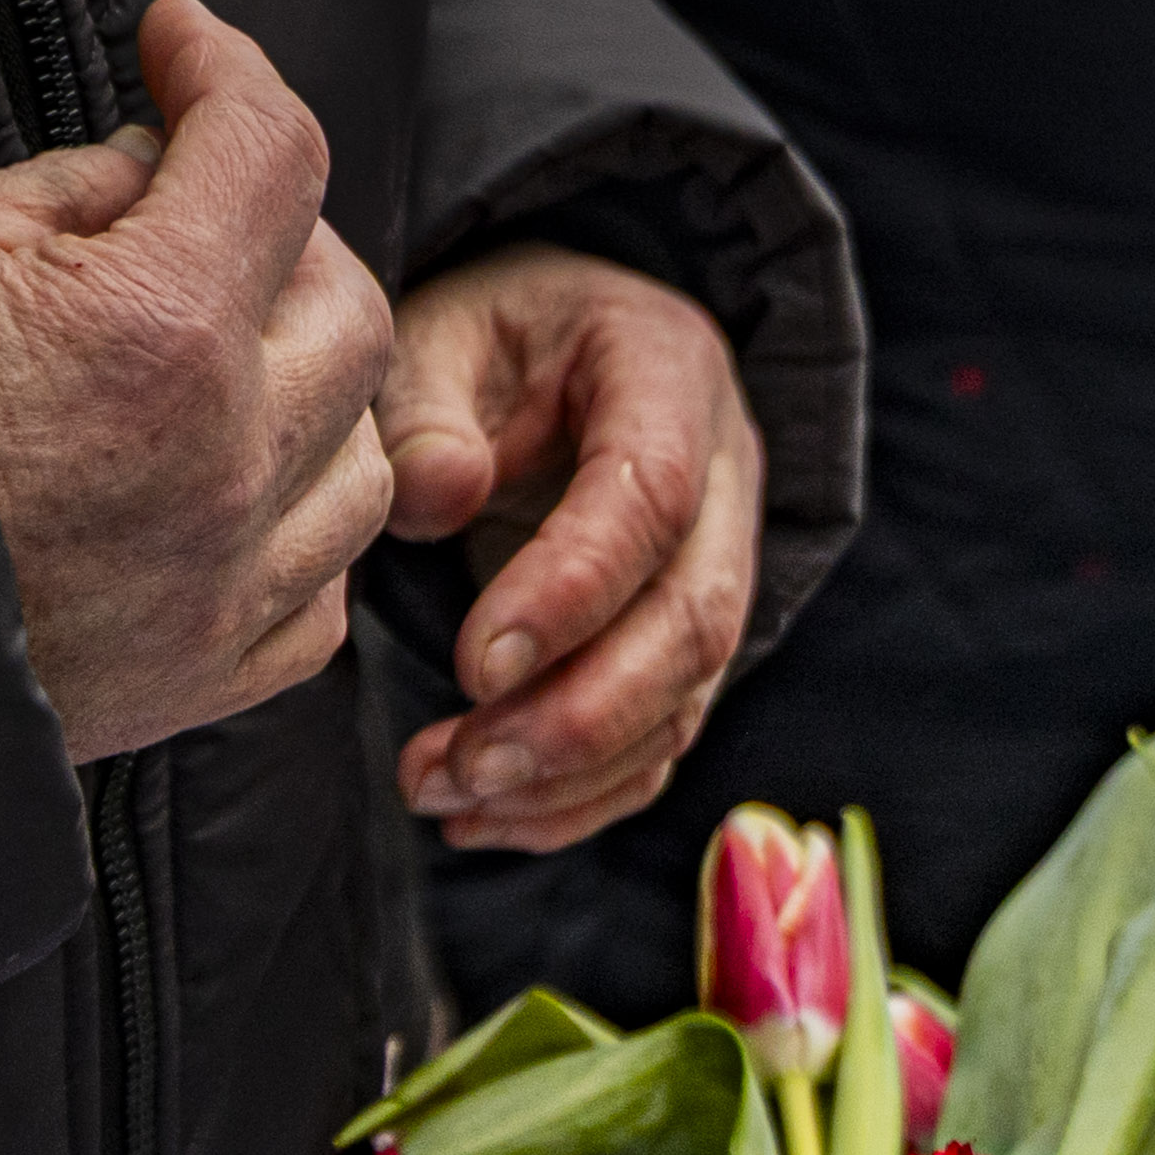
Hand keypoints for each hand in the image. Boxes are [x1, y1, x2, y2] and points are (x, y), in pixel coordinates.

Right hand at [0, 0, 393, 761]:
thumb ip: (78, 191)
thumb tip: (161, 163)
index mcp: (159, 331)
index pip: (269, 154)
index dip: (230, 72)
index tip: (188, 46)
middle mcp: (227, 461)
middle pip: (351, 309)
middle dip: (289, 239)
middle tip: (208, 212)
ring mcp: (228, 581)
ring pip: (366, 460)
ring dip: (314, 392)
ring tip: (226, 358)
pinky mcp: (207, 676)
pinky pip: (324, 594)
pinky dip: (298, 532)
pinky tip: (230, 495)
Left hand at [381, 243, 762, 850]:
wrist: (553, 357)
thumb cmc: (486, 343)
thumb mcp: (440, 333)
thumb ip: (426, 409)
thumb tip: (439, 496)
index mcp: (670, 374)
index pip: (651, 498)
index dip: (573, 591)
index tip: (473, 665)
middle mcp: (727, 479)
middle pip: (694, 622)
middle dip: (581, 715)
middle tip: (463, 764)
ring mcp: (724, 569)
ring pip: (688, 700)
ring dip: (571, 772)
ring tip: (445, 794)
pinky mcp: (695, 645)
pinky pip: (665, 743)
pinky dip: (582, 799)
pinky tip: (486, 821)